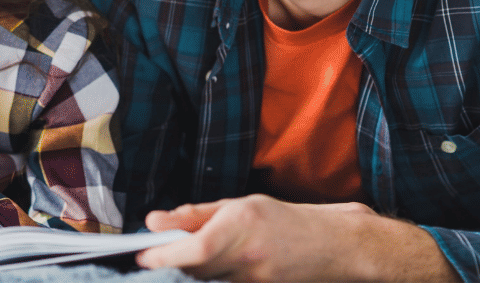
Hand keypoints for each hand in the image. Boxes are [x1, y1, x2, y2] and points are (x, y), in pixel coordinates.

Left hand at [136, 194, 457, 281]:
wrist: (340, 247)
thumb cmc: (289, 220)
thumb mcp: (242, 204)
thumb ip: (197, 214)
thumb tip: (156, 220)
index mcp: (241, 223)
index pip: (190, 248)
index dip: (160, 255)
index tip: (140, 254)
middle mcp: (247, 254)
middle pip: (192, 270)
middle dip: (169, 264)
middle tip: (153, 256)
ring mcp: (255, 280)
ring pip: (206, 281)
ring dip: (189, 273)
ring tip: (182, 261)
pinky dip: (211, 280)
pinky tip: (211, 272)